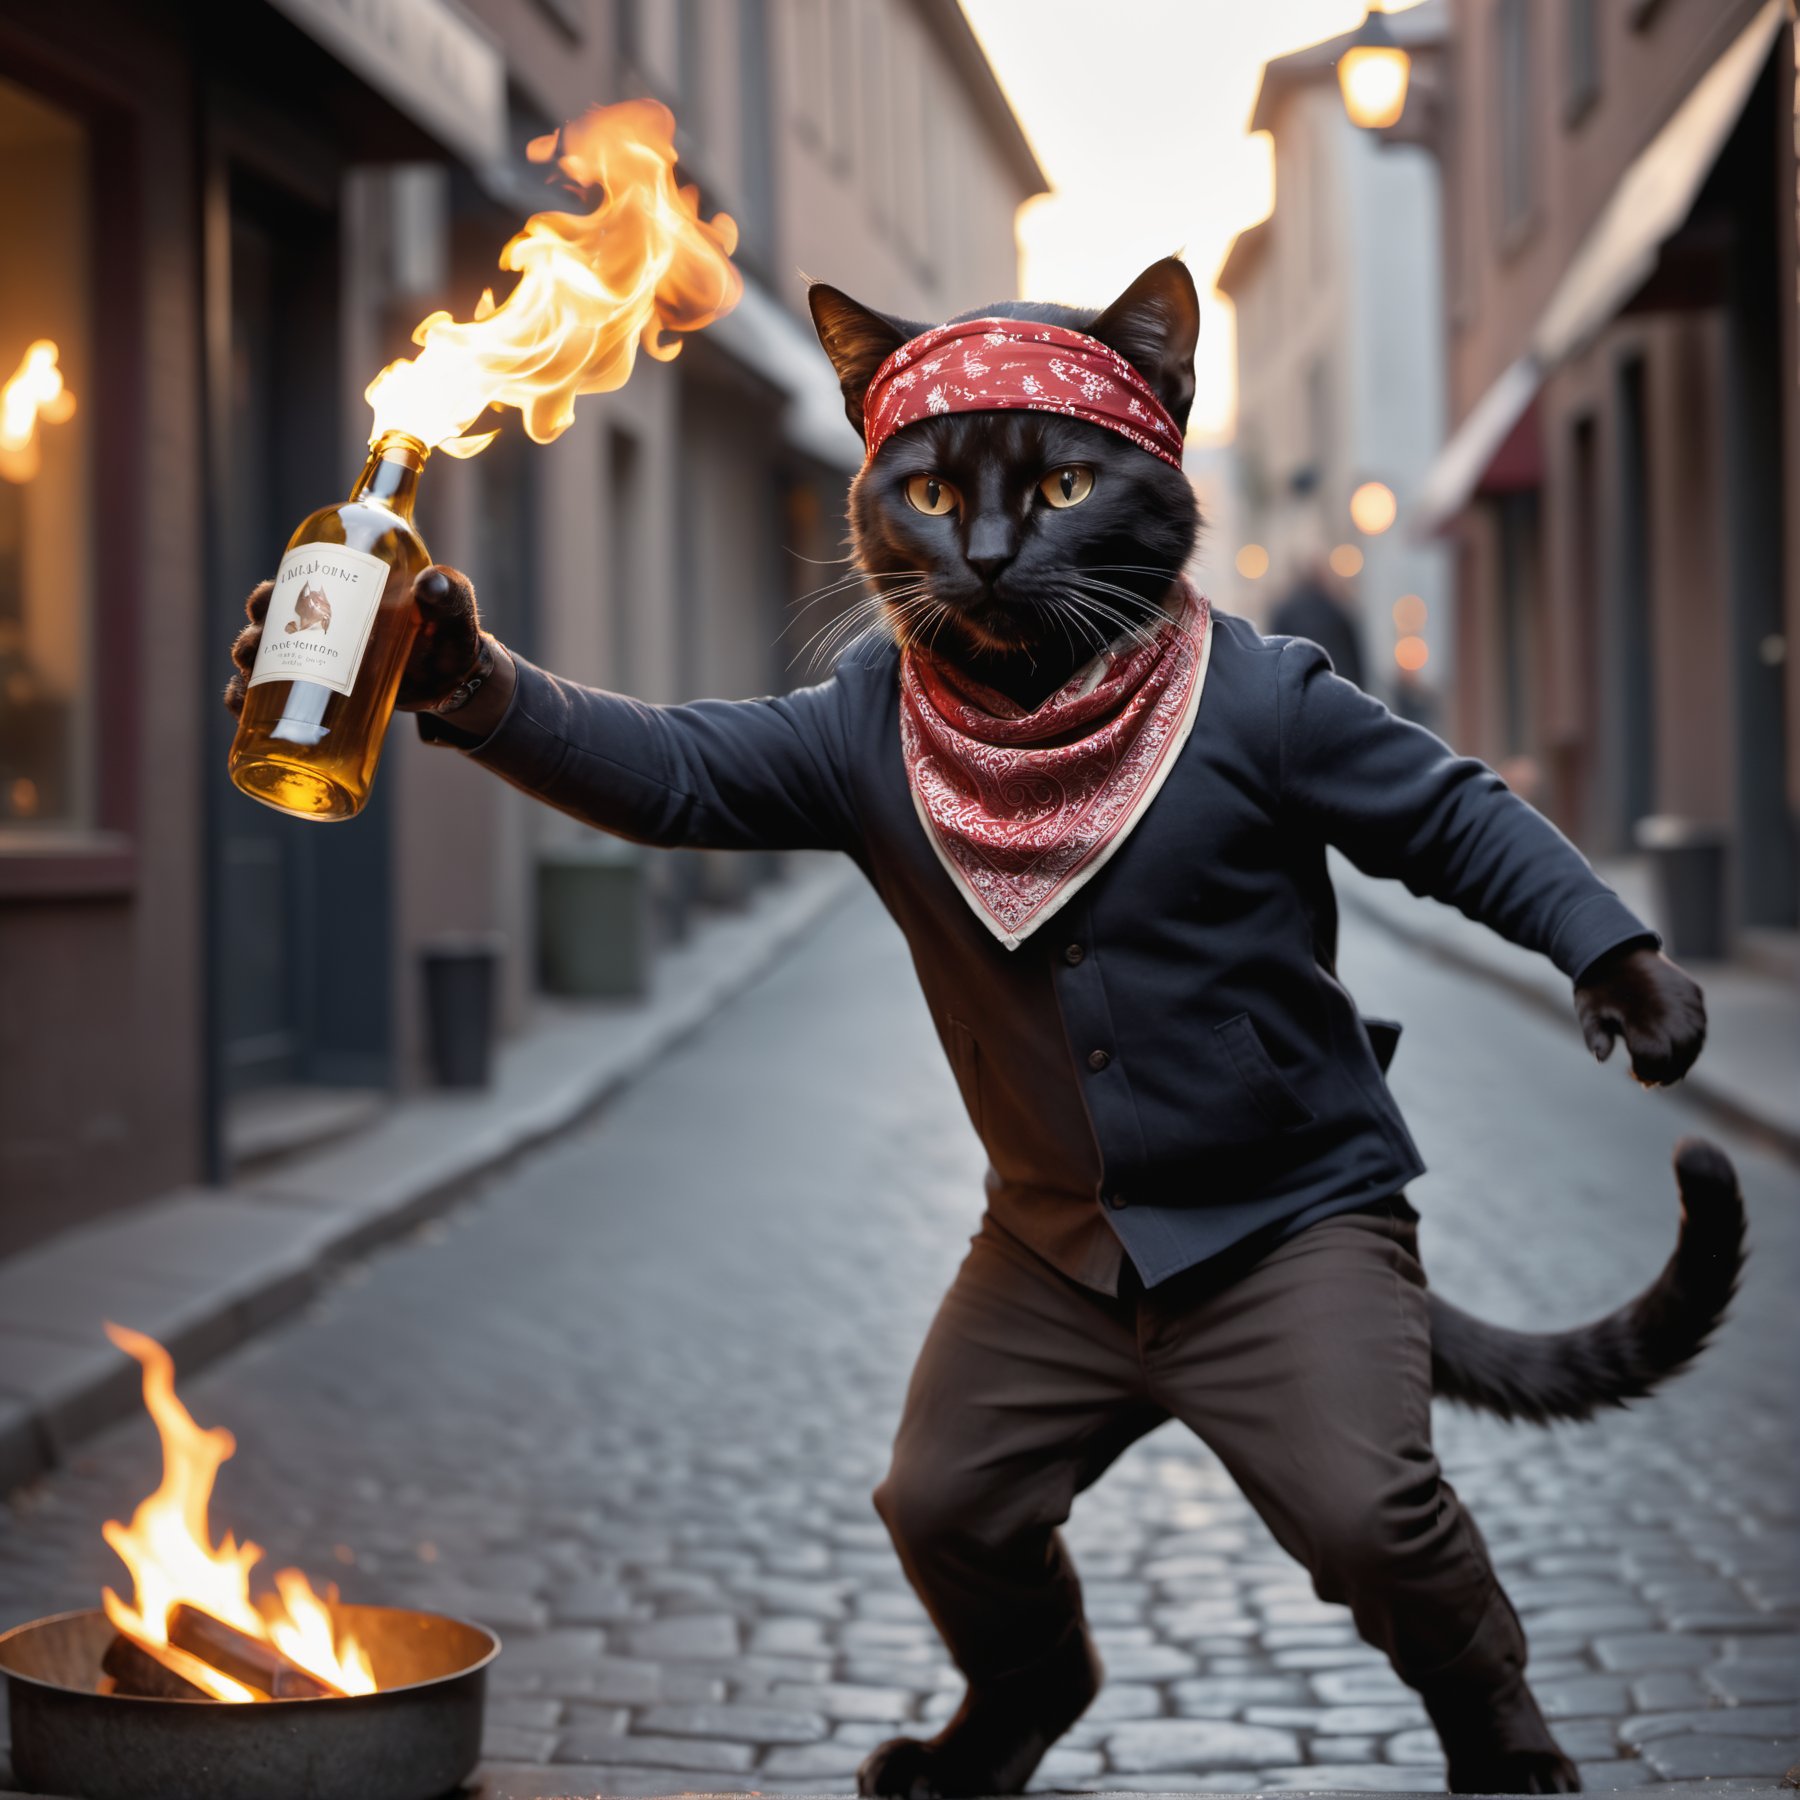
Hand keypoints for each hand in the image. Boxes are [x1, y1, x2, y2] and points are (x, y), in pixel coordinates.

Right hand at [223, 564, 490, 716]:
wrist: (455, 680)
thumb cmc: (448, 633)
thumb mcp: (451, 608)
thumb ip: (447, 591)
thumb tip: (429, 582)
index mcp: (341, 594)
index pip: (291, 587)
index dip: (268, 596)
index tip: (265, 605)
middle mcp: (319, 625)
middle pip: (268, 626)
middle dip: (252, 638)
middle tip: (256, 652)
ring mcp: (317, 662)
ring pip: (263, 662)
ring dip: (246, 671)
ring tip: (249, 683)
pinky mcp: (321, 697)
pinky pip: (271, 701)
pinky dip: (248, 705)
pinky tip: (241, 716)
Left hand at [1573, 942, 1705, 1086]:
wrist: (1615, 949)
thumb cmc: (1598, 987)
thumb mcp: (1588, 1012)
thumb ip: (1596, 1037)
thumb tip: (1601, 1058)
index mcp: (1640, 1015)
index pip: (1655, 1058)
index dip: (1647, 1072)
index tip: (1635, 1075)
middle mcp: (1669, 1009)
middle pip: (1680, 1055)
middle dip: (1667, 1072)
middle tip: (1651, 1080)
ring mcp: (1685, 1001)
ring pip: (1695, 1042)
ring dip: (1683, 1060)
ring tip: (1665, 1067)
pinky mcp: (1694, 993)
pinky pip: (1700, 1026)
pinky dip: (1691, 1042)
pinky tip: (1674, 1049)